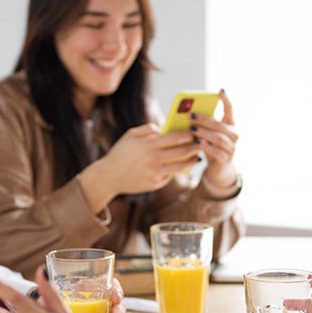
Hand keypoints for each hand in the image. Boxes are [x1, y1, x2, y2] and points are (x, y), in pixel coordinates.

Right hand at [80, 124, 199, 210]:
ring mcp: (154, 173)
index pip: (174, 137)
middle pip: (181, 152)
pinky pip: (170, 176)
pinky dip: (176, 171)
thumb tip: (166, 128)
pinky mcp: (154, 184)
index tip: (195, 132)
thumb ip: (149, 129)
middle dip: (194, 147)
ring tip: (197, 158)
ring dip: (191, 161)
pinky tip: (180, 167)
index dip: (187, 135)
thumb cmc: (120, 152)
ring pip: (180, 166)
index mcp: (148, 144)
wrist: (108, 176)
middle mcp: (153, 159)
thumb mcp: (131, 135)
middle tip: (202, 144)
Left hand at [193, 89, 238, 188]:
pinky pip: (217, 152)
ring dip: (204, 133)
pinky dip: (207, 147)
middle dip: (205, 120)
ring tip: (192, 130)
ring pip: (219, 138)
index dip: (226, 100)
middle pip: (220, 125)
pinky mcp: (226, 159)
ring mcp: (232, 147)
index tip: (221, 91)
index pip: (230, 110)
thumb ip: (201, 125)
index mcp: (230, 125)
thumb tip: (186, 114)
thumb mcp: (206, 134)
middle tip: (191, 116)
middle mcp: (234, 135)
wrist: (219, 168)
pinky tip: (198, 144)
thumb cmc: (211, 146)